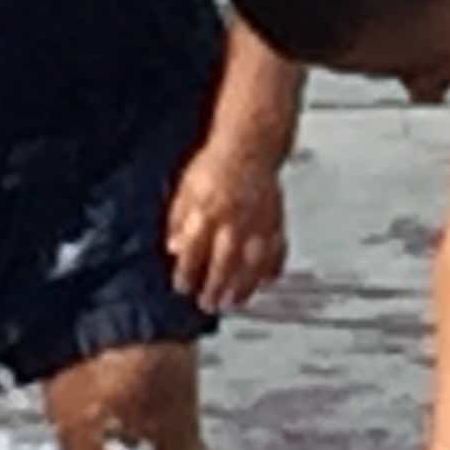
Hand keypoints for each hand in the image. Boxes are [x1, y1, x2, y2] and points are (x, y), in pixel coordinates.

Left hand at [167, 142, 285, 310]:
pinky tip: (266, 281)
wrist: (250, 145)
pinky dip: (272, 269)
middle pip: (223, 265)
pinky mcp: (275, 222)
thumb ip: (178, 219)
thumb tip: (172, 246)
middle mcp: (233, 223)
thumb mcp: (185, 189)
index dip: (186, 274)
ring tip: (235, 301)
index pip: (193, 253)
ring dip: (242, 287)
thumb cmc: (216, 165)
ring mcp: (257, 225)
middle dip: (215, 289)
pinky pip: (277, 251)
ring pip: (251, 265)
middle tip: (209, 304)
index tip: (183, 287)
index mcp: (207, 214)